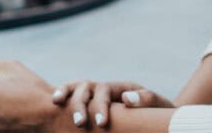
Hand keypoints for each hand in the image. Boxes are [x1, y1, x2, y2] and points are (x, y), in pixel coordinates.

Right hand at [53, 80, 172, 128]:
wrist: (154, 112)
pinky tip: (54, 101)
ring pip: (76, 87)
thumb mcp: (157, 104)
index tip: (101, 123)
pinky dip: (63, 94)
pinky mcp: (88, 102)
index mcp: (120, 87)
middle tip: (80, 123)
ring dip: (67, 94)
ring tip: (57, 103)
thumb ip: (145, 98)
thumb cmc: (157, 111)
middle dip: (80, 104)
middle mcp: (104, 87)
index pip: (105, 91)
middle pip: (87, 88)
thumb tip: (127, 99)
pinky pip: (72, 95)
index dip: (101, 106)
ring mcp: (94, 93)